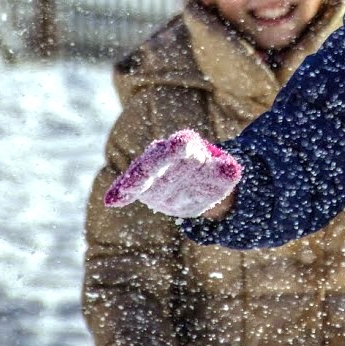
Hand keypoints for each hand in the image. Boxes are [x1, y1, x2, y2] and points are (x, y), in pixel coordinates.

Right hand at [104, 129, 240, 217]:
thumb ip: (227, 170)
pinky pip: (130, 188)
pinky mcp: (143, 185)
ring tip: (120, 194)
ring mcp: (153, 169)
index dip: (181, 145)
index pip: (183, 144)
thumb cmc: (216, 176)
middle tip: (140, 178)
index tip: (180, 146)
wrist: (203, 191)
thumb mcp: (226, 174)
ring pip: (140, 171)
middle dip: (149, 167)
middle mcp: (167, 153)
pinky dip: (120, 192)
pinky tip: (111, 201)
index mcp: (189, 147)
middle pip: (156, 157)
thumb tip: (232, 170)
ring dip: (130, 182)